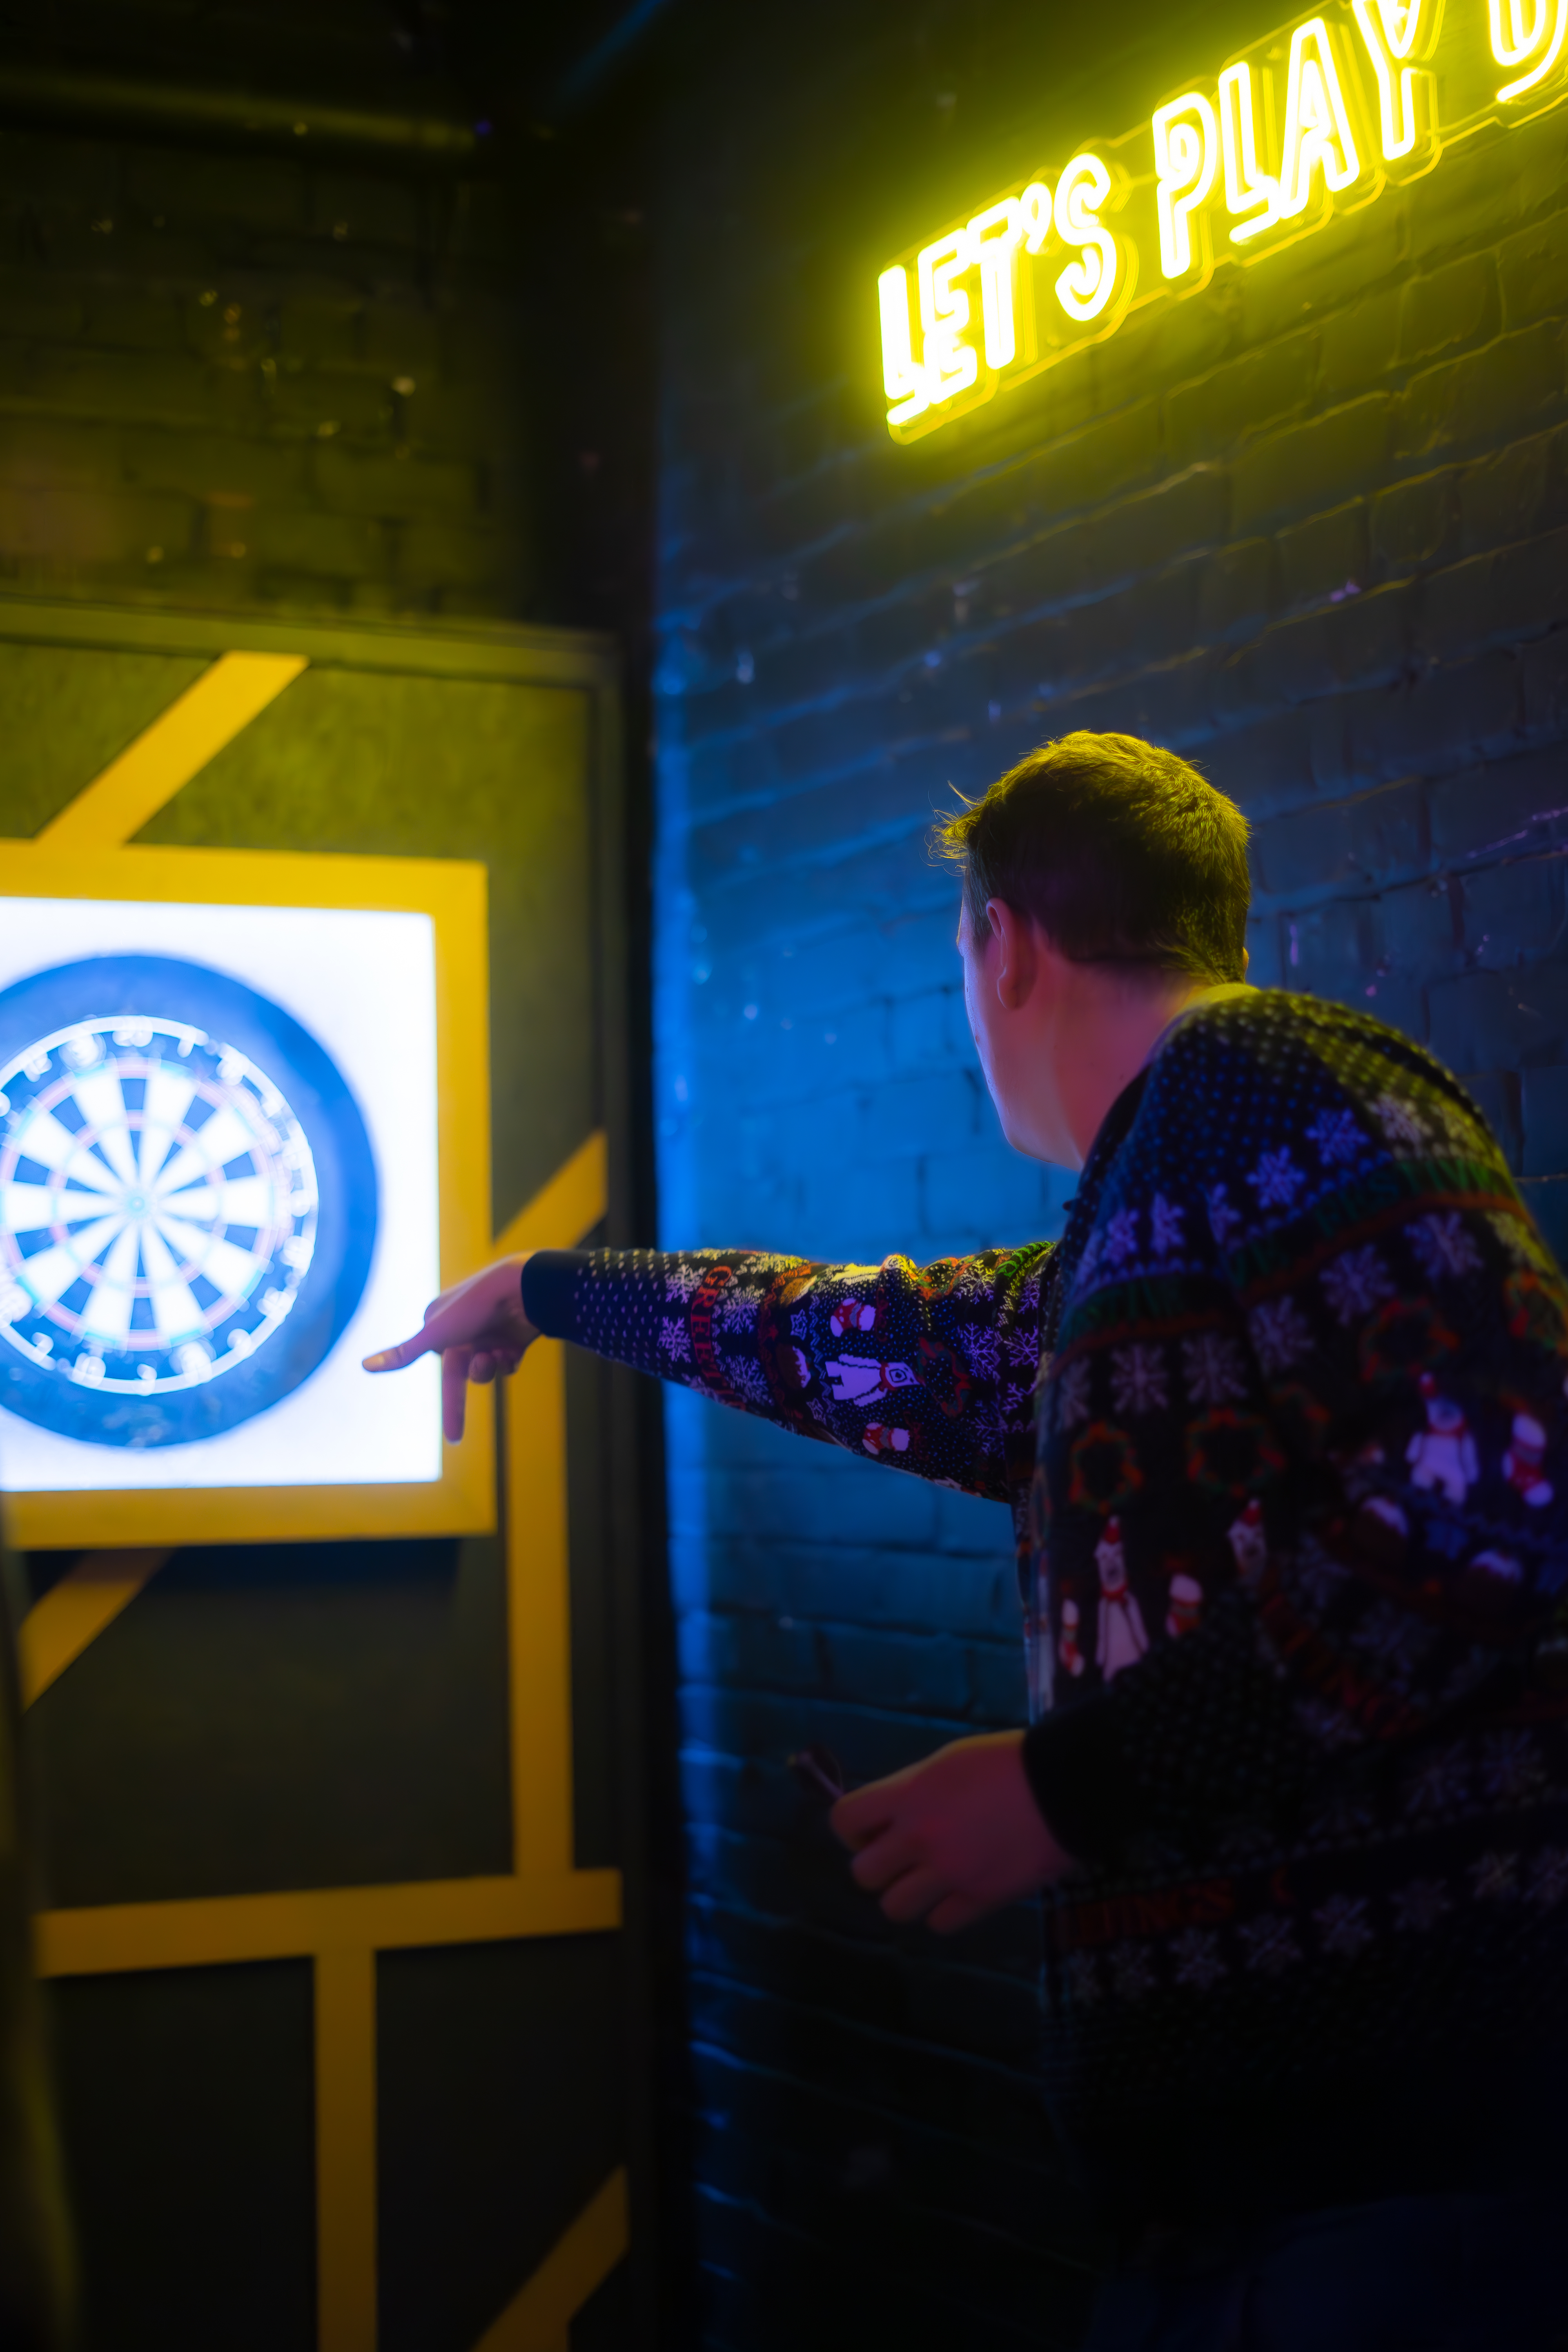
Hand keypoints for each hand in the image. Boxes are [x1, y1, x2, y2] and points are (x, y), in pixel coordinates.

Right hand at [362, 1253, 538, 1441]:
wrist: (522, 1289)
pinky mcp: (513, 1336)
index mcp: (439, 1322)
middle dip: (469, 1384)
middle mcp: (463, 1327)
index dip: (450, 1402)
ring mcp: (490, 1332)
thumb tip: (364, 1365)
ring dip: (489, 1368)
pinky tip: (511, 1349)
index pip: (441, 1368)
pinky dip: (508, 1361)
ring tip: (495, 1353)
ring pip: (487, 1369)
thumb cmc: (473, 1308)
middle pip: (464, 1372)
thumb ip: (403, 1354)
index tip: (453, 1438)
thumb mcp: (434, 1335)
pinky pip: (508, 1363)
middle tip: (457, 1435)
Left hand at [830, 1730, 1075, 1934]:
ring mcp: (949, 1873)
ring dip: (907, 1895)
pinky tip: (961, 1892)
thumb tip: (895, 1817)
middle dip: (878, 1867)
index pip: (845, 1819)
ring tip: (930, 1880)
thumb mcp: (948, 1761)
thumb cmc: (1007, 1762)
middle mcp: (920, 1837)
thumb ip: (914, 1791)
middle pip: (863, 1874)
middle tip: (902, 1858)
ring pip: (895, 1908)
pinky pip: (940, 1923)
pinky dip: (945, 1912)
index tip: (873, 1831)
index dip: (852, 1830)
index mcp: (909, 1795)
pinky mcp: (980, 1899)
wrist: (1063, 1787)